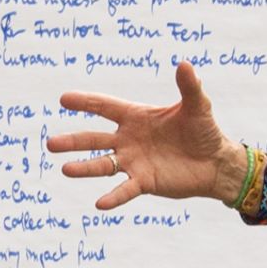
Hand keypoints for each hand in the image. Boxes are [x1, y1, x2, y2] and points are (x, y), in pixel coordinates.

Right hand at [49, 62, 242, 209]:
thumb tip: (185, 63)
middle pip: (95, 139)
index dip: (85, 102)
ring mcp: (133, 162)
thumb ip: (189, 87)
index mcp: (136, 117)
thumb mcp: (197, 106)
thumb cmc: (204, 131)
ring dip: (84, 167)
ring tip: (65, 169)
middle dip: (73, 141)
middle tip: (50, 143)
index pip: (104, 107)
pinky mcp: (144, 182)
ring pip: (102, 165)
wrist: (216, 162)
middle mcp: (128, 140)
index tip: (63, 99)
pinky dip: (113, 197)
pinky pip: (125, 190)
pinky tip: (99, 204)